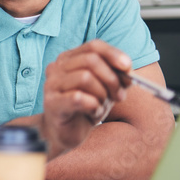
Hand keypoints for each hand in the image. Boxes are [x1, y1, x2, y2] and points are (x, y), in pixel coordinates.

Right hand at [42, 40, 131, 155]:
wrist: (66, 133)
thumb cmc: (86, 108)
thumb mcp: (106, 89)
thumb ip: (116, 77)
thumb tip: (128, 70)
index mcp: (69, 59)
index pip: (94, 46)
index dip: (113, 54)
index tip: (128, 67)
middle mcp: (57, 67)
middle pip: (91, 60)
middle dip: (111, 79)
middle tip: (120, 96)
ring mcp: (52, 84)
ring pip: (85, 77)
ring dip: (102, 95)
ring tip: (102, 106)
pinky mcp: (51, 103)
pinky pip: (78, 97)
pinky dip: (93, 106)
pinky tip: (93, 113)